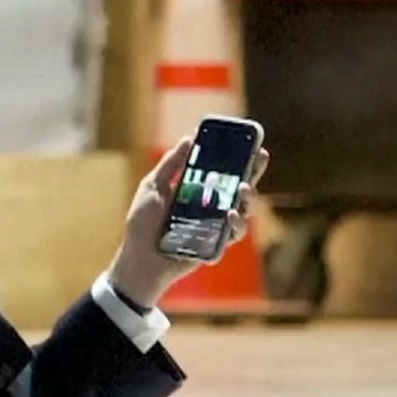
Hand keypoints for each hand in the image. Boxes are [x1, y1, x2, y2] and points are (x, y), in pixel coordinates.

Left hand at [105, 135, 269, 308]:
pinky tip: (231, 216)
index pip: (223, 172)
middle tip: (258, 160)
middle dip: (253, 173)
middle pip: (240, 189)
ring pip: (243, 212)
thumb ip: (171, 165)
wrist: (138, 258)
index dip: (240, 158)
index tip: (253, 144)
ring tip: (243, 189)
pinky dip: (235, 226)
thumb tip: (189, 138)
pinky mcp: (214, 246)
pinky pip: (232, 236)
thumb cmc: (142, 224)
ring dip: (248, 198)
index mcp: (197, 191)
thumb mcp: (153, 187)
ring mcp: (214, 228)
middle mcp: (210, 208)